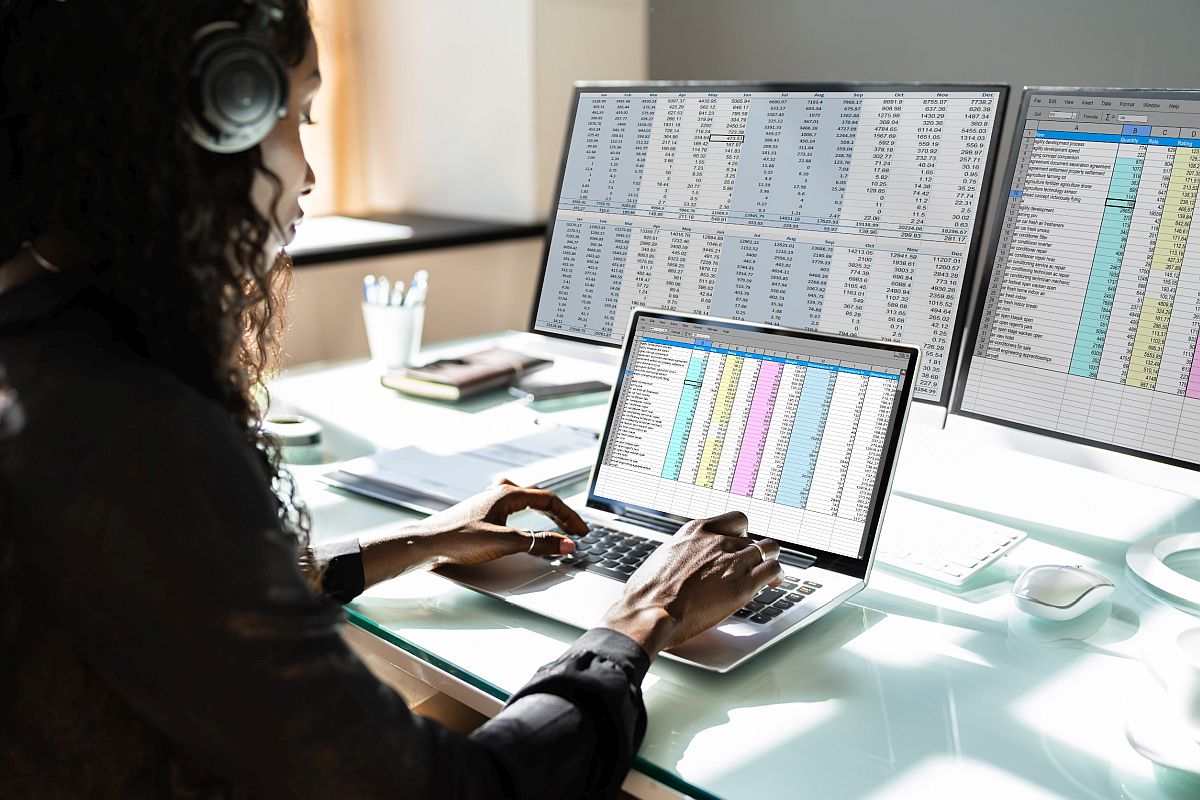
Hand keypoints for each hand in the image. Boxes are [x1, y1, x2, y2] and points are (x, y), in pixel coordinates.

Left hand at [359, 479, 587, 586]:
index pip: (550, 499)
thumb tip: (566, 544)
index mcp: (508, 494)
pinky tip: (527, 522)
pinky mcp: (483, 514)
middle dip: (561, 514)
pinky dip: (530, 516)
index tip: (581, 532)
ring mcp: (490, 502)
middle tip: (575, 531)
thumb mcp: (505, 542)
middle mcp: (500, 493)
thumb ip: (539, 543)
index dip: (569, 516)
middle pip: (540, 498)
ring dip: (546, 512)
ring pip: (527, 501)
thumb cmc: (458, 539)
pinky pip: (515, 509)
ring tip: (558, 524)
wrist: (427, 544)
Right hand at [599, 511, 781, 657]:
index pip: (735, 520)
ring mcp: (733, 561)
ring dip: (770, 560)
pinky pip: (773, 570)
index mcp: (697, 530)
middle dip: (754, 550)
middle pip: (752, 537)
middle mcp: (718, 541)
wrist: (650, 609)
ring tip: (772, 572)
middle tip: (753, 563)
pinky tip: (775, 583)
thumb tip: (683, 561)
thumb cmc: (648, 590)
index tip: (742, 541)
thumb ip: (683, 552)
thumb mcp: (664, 556)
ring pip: (768, 549)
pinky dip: (777, 575)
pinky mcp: (744, 584)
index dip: (742, 532)